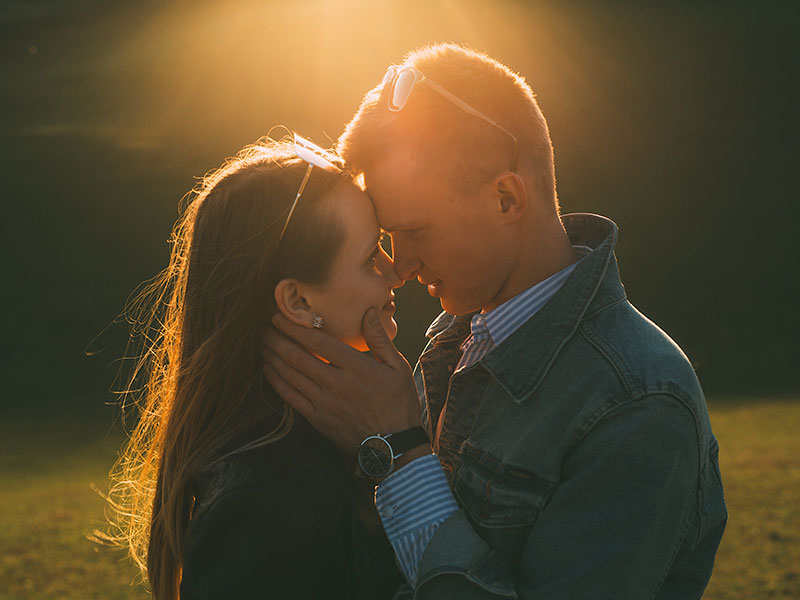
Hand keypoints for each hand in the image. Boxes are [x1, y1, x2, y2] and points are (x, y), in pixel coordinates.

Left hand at [262, 308, 423, 452]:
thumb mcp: (398, 368)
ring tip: (261, 343)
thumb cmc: (398, 403)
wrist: (393, 447)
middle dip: (276, 339)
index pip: (318, 342)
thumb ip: (380, 339)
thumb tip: (369, 311)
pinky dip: (276, 381)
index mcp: (357, 368)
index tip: (279, 316)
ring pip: (290, 375)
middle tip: (262, 326)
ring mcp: (324, 403)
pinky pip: (290, 397)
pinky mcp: (317, 419)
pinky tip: (267, 369)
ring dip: (272, 357)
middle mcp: (337, 384)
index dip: (295, 327)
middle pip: (297, 356)